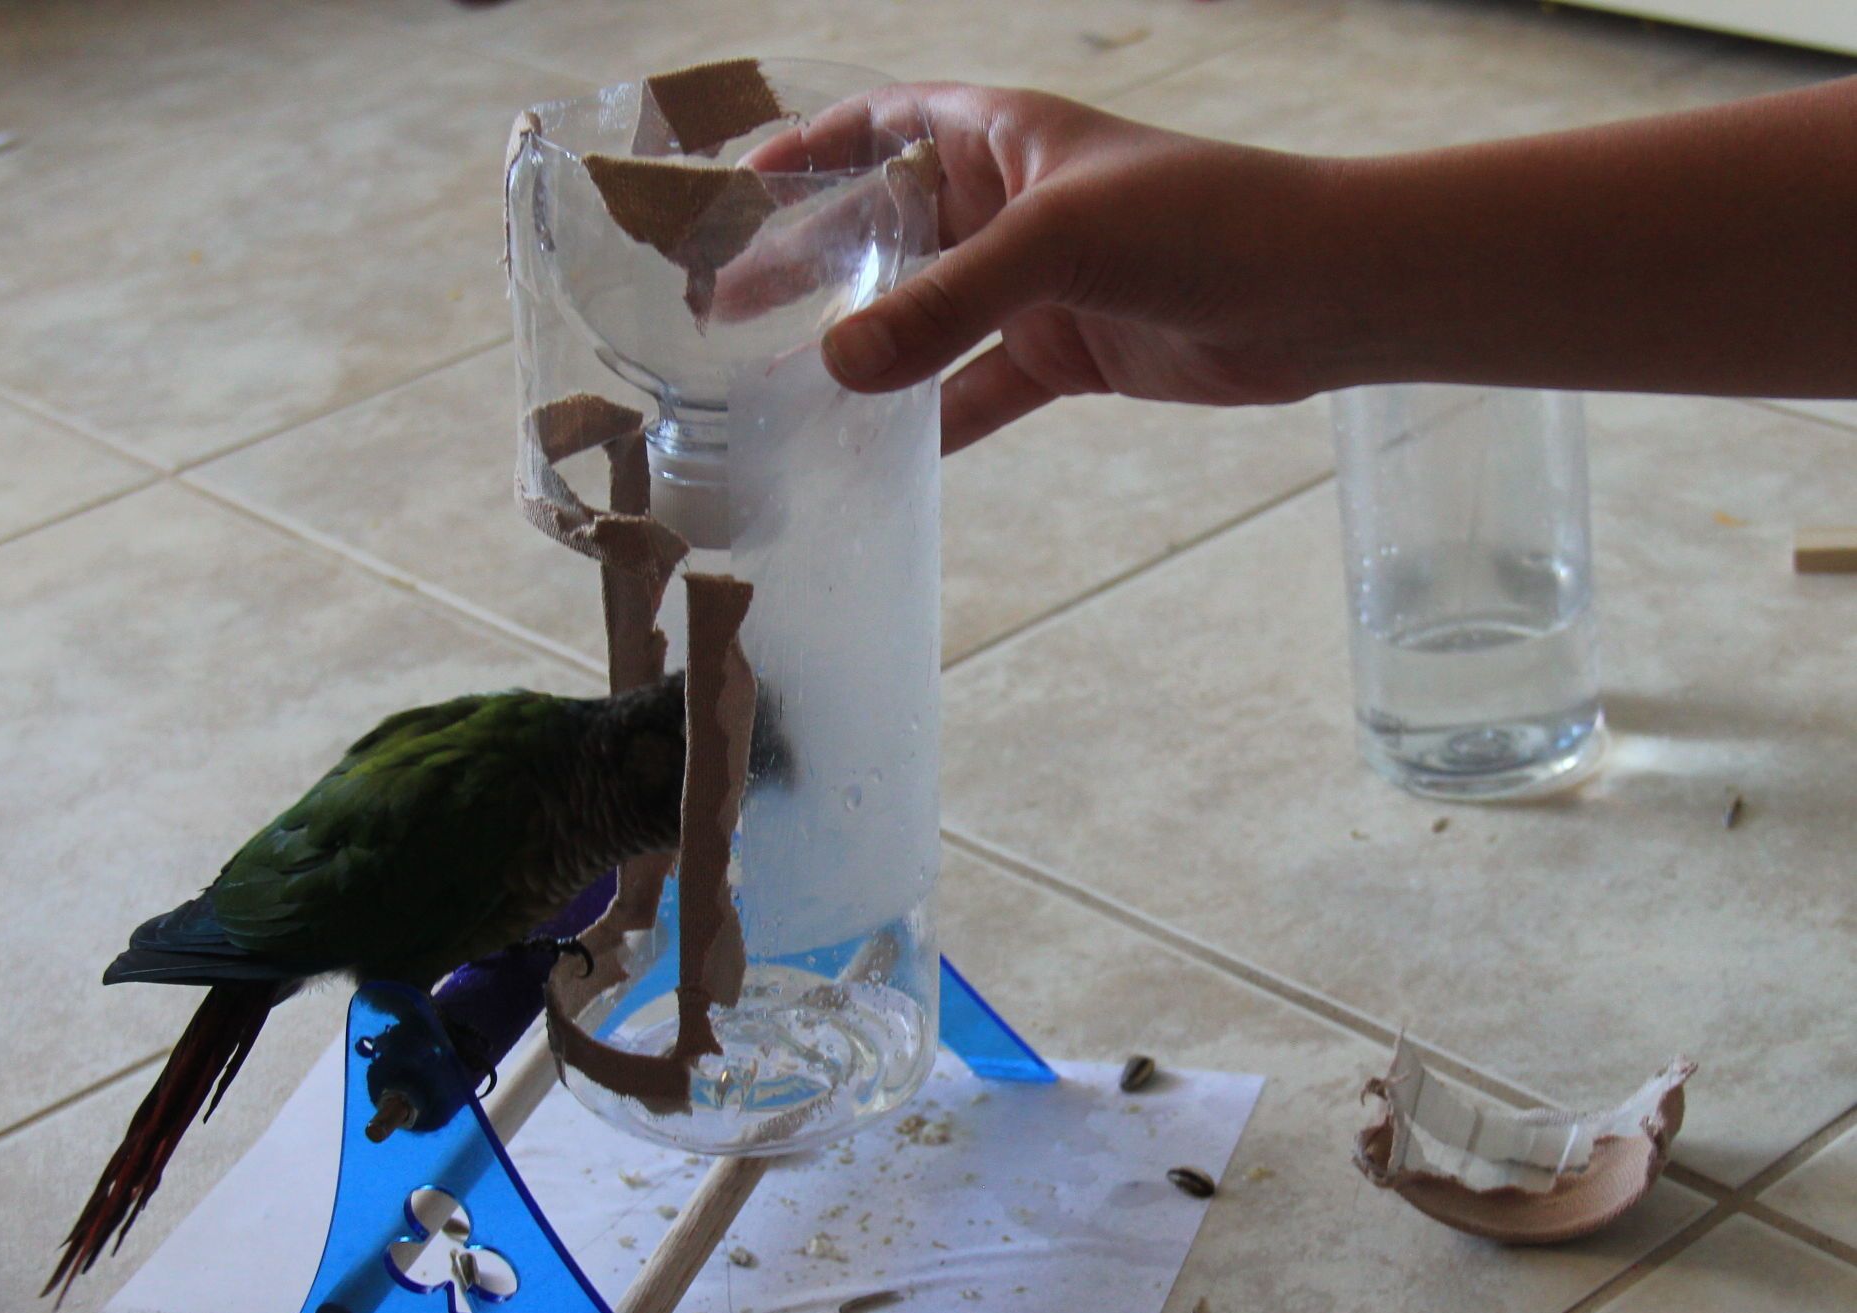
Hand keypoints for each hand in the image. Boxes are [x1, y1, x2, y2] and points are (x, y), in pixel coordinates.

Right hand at [753, 84, 1348, 451]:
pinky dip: (929, 422)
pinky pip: (976, 391)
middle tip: (724, 310)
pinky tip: (876, 455)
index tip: (734, 193)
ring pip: (922, 319)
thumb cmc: (1202, 222)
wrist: (1319, 294)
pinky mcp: (1065, 354)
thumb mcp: (1059, 243)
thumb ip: (947, 304)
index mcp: (1000, 136)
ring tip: (777, 386)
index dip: (807, 152)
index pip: (880, 127)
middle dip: (808, 265)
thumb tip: (835, 367)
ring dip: (858, 352)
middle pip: (884, 231)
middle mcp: (1009, 205)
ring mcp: (1035, 284)